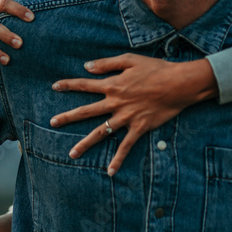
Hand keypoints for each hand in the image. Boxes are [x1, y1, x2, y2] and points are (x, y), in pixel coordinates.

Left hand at [50, 55, 218, 174]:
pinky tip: (109, 171)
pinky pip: (126, 146)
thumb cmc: (156, 69)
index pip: (85, 85)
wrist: (178, 84)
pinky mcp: (139, 128)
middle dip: (68, 117)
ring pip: (101, 132)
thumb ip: (107, 64)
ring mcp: (126, 117)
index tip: (54, 87)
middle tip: (52, 123)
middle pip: (86, 111)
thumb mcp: (130, 59)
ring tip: (71, 154)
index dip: (69, 85)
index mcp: (113, 85)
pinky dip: (118, 159)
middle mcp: (116, 103)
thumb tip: (87, 67)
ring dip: (85, 143)